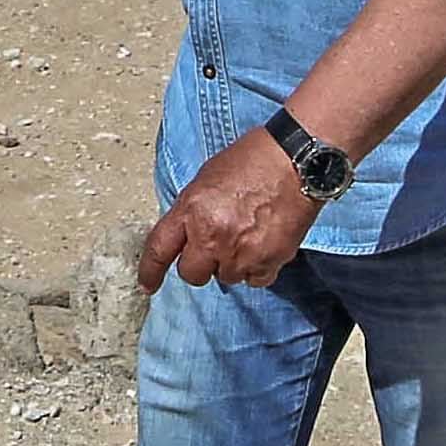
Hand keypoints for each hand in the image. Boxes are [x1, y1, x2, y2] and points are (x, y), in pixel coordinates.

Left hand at [139, 127, 318, 292]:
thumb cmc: (253, 160)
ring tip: (246, 235)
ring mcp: (241, 252)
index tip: (147, 284)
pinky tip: (263, 243)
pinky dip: (257, 267)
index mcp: (192, 210)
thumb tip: (186, 235)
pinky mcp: (270, 260)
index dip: (150, 271)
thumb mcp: (206, 179)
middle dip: (199, 265)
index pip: (159, 249)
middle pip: (192, 274)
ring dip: (231, 264)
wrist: (297, 160)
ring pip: (226, 278)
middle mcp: (213, 236)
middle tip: (214, 246)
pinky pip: (255, 279)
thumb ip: (192, 212)